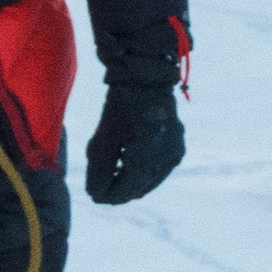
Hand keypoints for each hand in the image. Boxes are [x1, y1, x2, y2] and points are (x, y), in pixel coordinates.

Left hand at [85, 82, 182, 206]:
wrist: (148, 75)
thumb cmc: (122, 102)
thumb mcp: (105, 135)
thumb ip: (99, 167)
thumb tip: (94, 194)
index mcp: (148, 156)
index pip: (126, 189)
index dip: (108, 195)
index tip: (93, 195)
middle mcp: (166, 158)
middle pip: (138, 186)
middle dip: (118, 188)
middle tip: (99, 188)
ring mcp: (175, 153)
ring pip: (149, 180)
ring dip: (130, 181)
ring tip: (112, 176)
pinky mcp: (177, 147)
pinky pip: (158, 169)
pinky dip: (143, 171)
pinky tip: (127, 165)